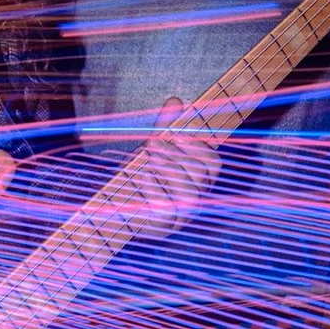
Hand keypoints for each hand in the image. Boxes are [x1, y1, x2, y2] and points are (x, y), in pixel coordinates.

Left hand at [136, 96, 218, 237]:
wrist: (115, 205)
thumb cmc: (140, 174)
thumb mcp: (152, 148)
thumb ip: (164, 127)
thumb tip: (175, 100)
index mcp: (199, 180)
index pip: (213, 162)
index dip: (198, 147)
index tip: (176, 135)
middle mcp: (196, 199)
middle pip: (199, 173)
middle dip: (175, 154)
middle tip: (152, 144)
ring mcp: (181, 216)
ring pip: (188, 191)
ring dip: (167, 169)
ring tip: (147, 158)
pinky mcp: (162, 227)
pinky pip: (165, 208)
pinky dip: (153, 188)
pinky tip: (142, 176)